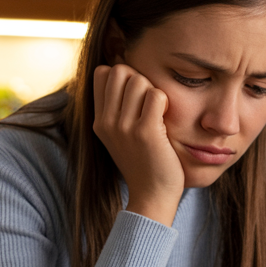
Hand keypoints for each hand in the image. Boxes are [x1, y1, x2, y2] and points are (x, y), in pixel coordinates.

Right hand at [93, 64, 183, 225]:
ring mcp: (124, 127)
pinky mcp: (145, 132)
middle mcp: (107, 122)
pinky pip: (157, 95)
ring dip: (154, 92)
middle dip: (139, 79)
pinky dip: (166, 102)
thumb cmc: (144, 163)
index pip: (103, 72)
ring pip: (139, 79)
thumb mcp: (120, 136)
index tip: (136, 96)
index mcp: (99, 121)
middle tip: (149, 104)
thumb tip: (124, 70)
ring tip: (158, 114)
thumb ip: (118, 107)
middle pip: (121, 70)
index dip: (124, 76)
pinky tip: (166, 120)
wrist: (152, 196)